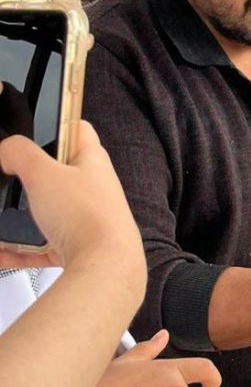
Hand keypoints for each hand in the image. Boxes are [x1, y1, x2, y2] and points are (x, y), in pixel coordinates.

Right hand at [0, 121, 142, 278]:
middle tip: (10, 179)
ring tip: (3, 218)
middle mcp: (93, 187)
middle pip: (56, 173)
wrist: (105, 264)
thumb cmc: (86, 216)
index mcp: (91, 160)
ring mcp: (86, 216)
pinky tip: (4, 252)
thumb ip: (21, 153)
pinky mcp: (77, 244)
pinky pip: (41, 243)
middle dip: (28, 178)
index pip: (76, 129)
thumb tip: (9, 149)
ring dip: (20, 217)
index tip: (35, 126)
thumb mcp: (43, 173)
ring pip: (45, 211)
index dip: (56, 122)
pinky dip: (19, 247)